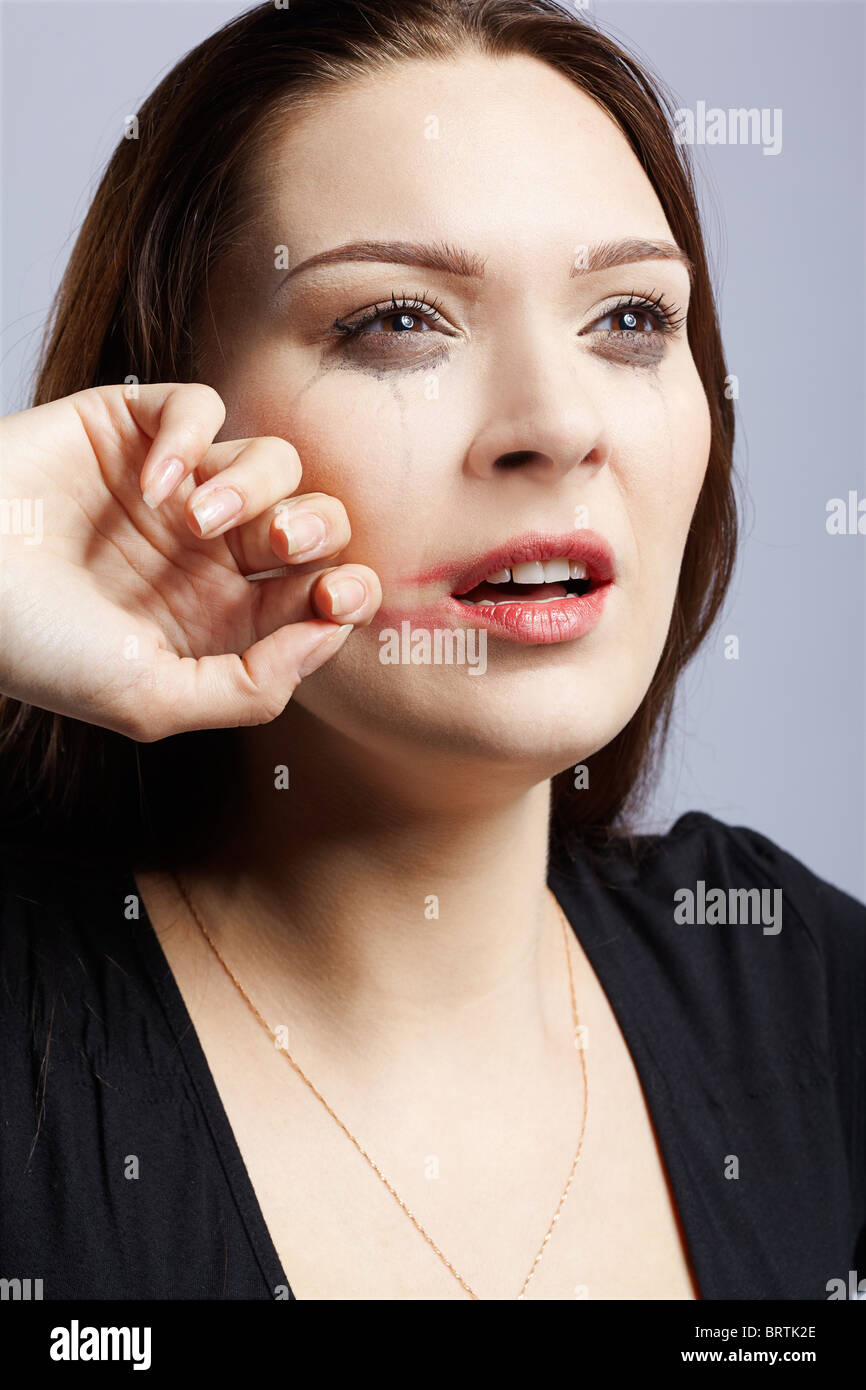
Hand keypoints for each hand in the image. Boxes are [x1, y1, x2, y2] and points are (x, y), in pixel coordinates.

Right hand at [0, 382, 380, 739]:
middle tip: (278, 545)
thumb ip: (250, 688)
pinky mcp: (133, 429)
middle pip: (314, 521)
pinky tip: (150, 482)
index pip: (318, 594)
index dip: (346, 590)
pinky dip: (189, 436)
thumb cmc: (40, 649)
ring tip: (192, 519)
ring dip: (252, 486)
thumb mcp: (150, 698)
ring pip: (272, 460)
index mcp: (222, 618)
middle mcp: (209, 553)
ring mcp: (176, 488)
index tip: (336, 594)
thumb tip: (328, 636)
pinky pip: (200, 406)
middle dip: (318, 530)